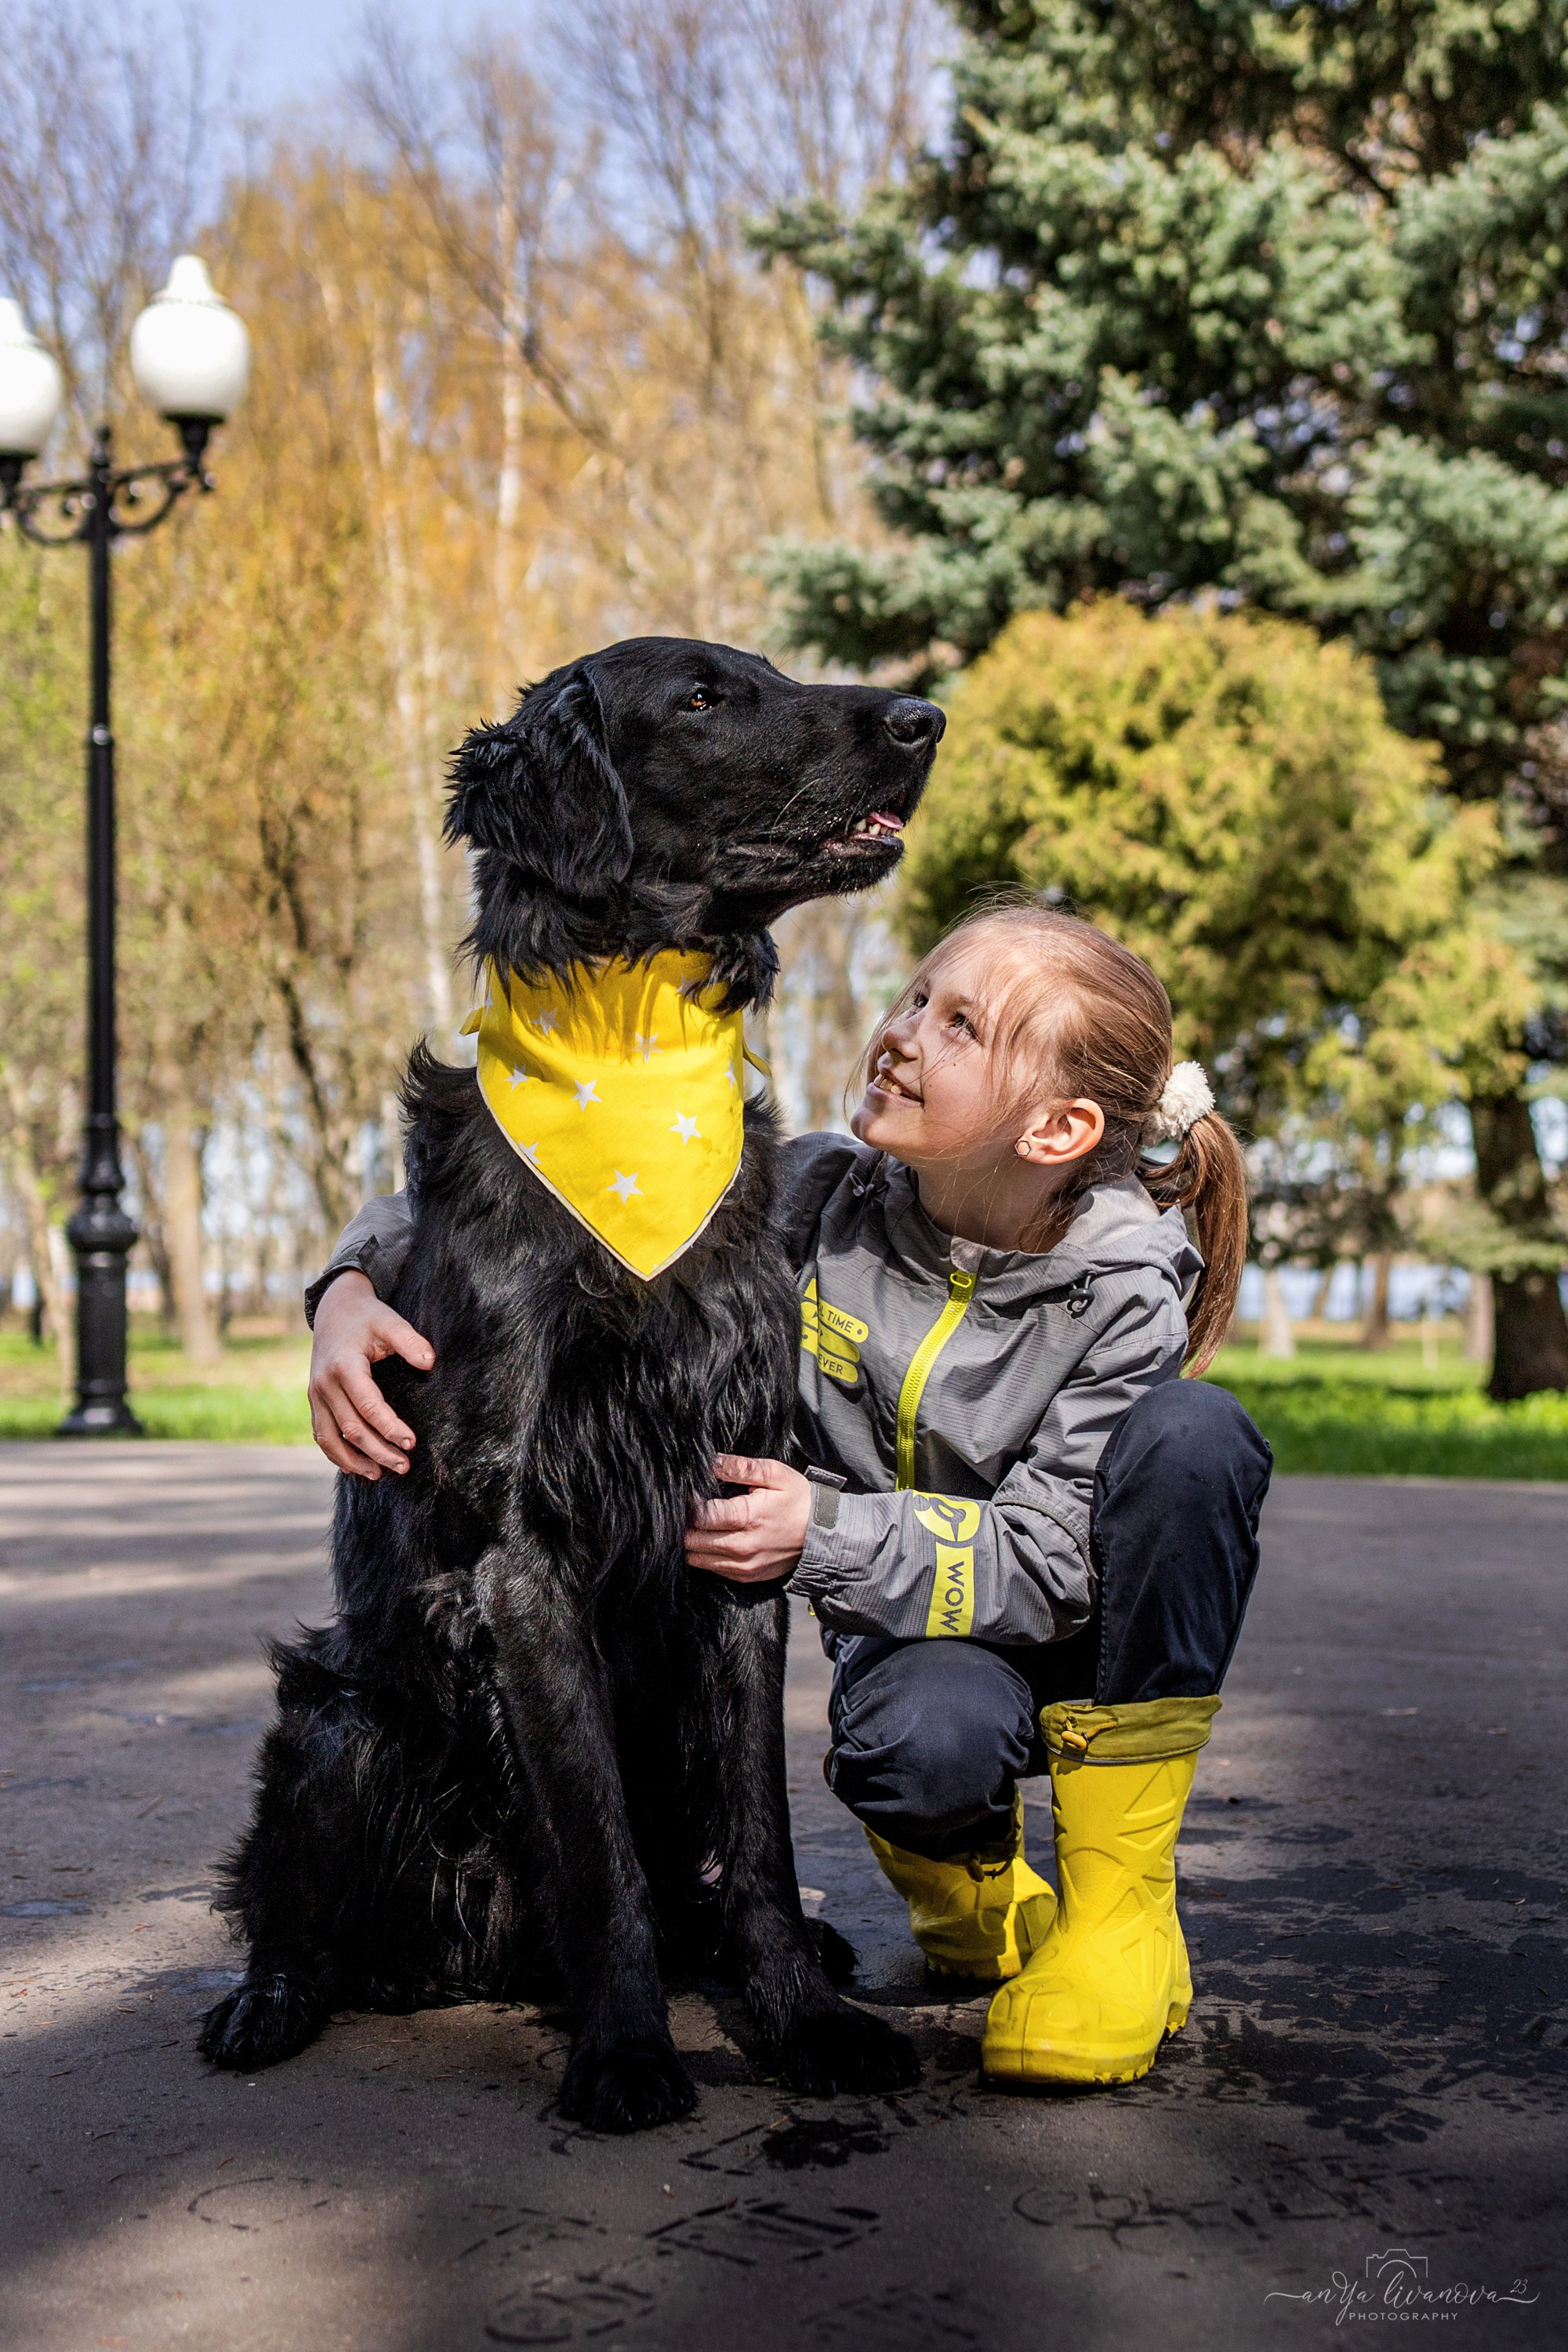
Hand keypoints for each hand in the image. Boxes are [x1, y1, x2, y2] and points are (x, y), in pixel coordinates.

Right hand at [308, 1270, 435, 1479]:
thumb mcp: (389, 1321)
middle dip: (378, 1451)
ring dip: (354, 1460)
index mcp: (344, 1366)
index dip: (390, 1427)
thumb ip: (410, 1340)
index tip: (411, 1442)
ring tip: (380, 1475)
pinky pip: (322, 1434)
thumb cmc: (367, 1317)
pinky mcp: (314, 1401)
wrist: (334, 1310)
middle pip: (351, 1428)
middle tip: (405, 1466)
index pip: (368, 1406)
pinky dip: (336, 1454)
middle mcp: (324, 1384)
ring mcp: (315, 1394)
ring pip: (331, 1438)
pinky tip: (356, 1468)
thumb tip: (429, 1363)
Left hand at [684, 1453, 811, 1583]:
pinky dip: (706, 1557)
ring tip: (699, 1526)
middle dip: (686, 1525)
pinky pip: (712, 1570)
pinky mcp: (747, 1576)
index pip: (700, 1516)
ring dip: (693, 1543)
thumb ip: (742, 1467)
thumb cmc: (799, 1500)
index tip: (689, 1496)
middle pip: (692, 1541)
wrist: (823, 1534)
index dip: (689, 1505)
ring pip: (697, 1559)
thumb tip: (713, 1462)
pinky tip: (713, 1540)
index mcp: (747, 1518)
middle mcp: (742, 1547)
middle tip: (690, 1512)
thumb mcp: (775, 1474)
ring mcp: (744, 1566)